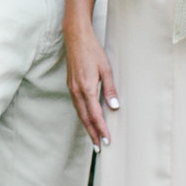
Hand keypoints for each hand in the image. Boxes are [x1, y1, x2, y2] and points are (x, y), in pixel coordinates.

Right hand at [66, 21, 118, 148]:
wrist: (75, 37)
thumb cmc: (92, 51)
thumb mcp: (106, 69)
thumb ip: (110, 89)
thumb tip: (114, 106)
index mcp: (87, 88)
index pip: (95, 114)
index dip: (101, 129)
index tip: (107, 140)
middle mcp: (77, 91)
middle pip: (85, 118)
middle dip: (92, 133)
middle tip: (99, 147)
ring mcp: (72, 88)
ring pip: (79, 113)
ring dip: (87, 126)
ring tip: (94, 137)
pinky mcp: (71, 85)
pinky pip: (76, 105)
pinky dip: (82, 116)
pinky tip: (87, 119)